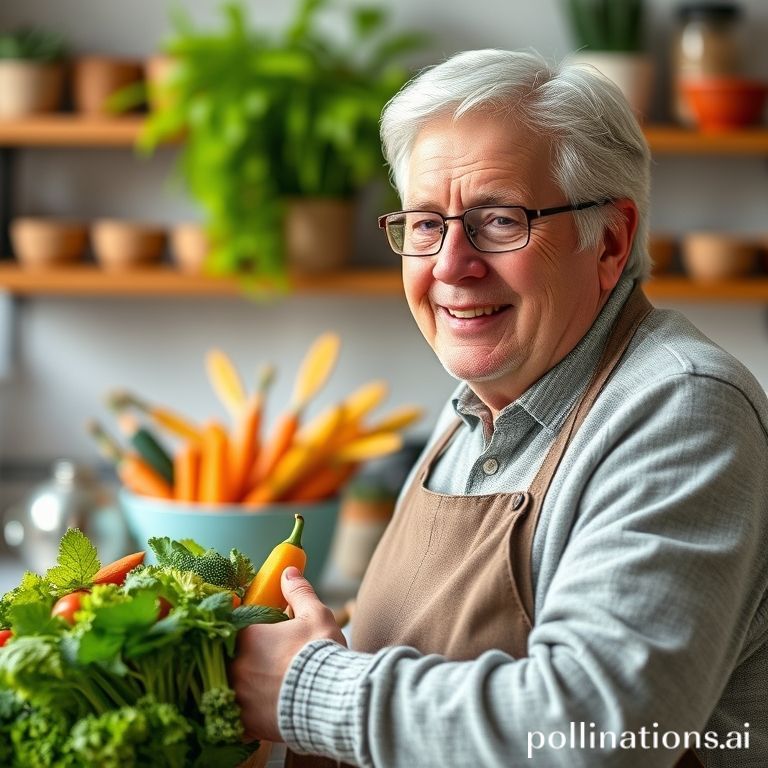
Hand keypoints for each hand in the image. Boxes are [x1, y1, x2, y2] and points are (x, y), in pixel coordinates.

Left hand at [230, 566, 346, 742]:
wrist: (331, 699)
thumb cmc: (321, 653)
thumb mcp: (315, 615)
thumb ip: (298, 592)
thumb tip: (288, 571)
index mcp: (247, 637)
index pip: (230, 626)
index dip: (239, 628)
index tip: (248, 631)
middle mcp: (235, 666)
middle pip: (224, 658)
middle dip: (237, 658)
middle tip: (254, 661)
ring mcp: (237, 697)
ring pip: (225, 689)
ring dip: (236, 686)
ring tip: (253, 687)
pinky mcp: (243, 725)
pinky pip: (230, 721)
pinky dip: (238, 716)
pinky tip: (251, 713)